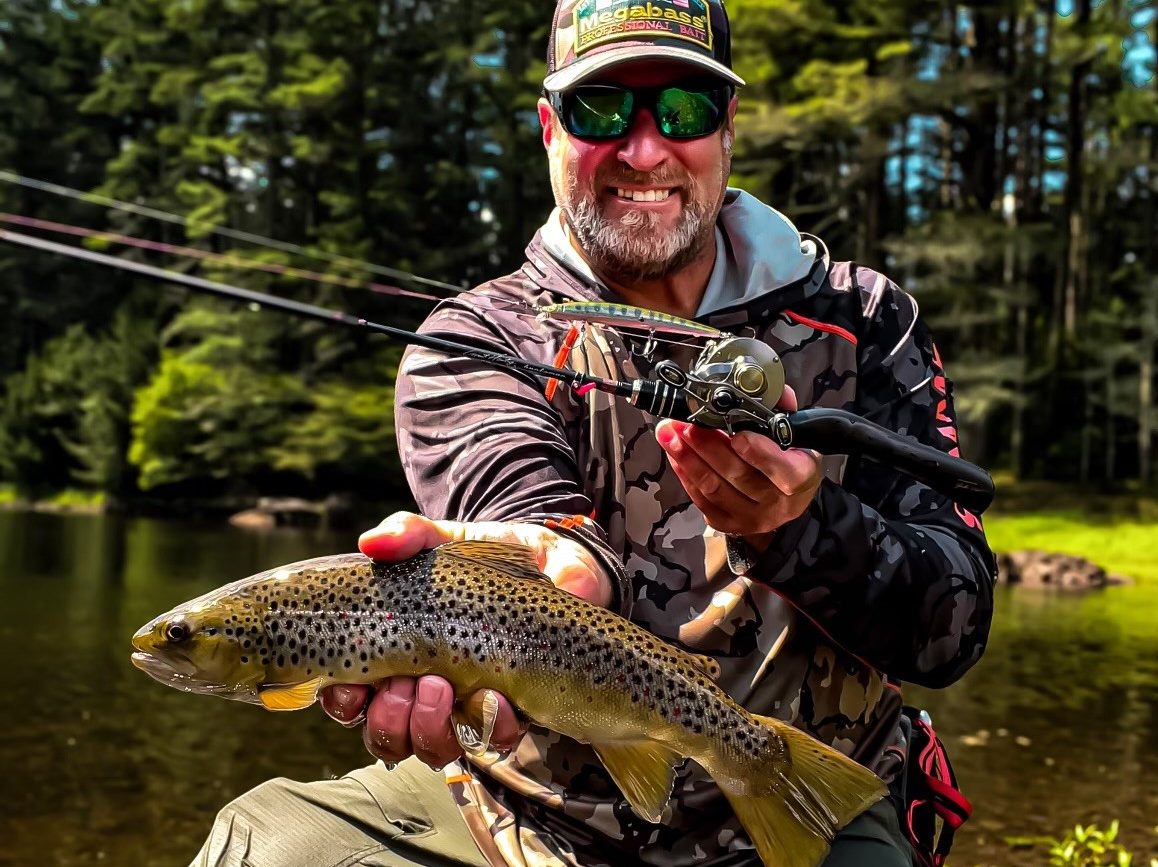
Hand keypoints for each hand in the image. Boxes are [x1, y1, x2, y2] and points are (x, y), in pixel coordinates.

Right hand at [321, 511, 611, 768]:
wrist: (555, 561)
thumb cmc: (487, 558)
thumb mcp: (446, 539)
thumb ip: (410, 534)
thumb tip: (373, 542)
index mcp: (395, 654)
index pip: (350, 696)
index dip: (342, 700)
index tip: (352, 684)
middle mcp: (425, 691)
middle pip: (387, 736)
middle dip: (389, 720)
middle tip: (406, 683)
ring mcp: (468, 704)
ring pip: (432, 748)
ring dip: (429, 728)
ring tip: (442, 687)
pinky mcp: (513, 707)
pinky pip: (495, 739)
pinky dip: (490, 724)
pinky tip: (493, 696)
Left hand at [655, 384, 821, 552]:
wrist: (787, 501)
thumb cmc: (790, 460)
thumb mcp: (797, 436)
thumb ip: (783, 410)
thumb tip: (769, 388)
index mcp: (800, 477)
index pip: (782, 470)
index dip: (759, 453)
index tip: (737, 435)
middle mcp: (777, 503)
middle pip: (737, 475)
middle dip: (706, 447)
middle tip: (685, 424)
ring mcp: (752, 517)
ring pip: (714, 488)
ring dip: (687, 458)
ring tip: (669, 434)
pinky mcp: (730, 524)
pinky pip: (702, 500)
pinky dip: (685, 475)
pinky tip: (675, 455)